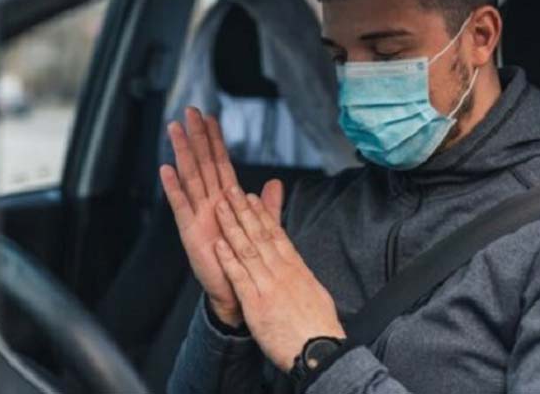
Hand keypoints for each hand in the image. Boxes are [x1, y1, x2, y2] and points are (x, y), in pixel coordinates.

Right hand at [160, 107, 283, 327]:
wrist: (236, 291)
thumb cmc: (244, 259)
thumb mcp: (262, 229)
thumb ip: (266, 206)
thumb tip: (275, 183)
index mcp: (226, 201)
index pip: (220, 163)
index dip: (216, 141)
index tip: (211, 117)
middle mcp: (209, 203)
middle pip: (202, 163)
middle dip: (196, 137)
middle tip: (190, 111)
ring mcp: (198, 216)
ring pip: (190, 177)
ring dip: (182, 152)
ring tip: (175, 129)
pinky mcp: (190, 232)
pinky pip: (181, 206)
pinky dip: (173, 188)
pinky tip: (165, 169)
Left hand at [212, 183, 344, 370]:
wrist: (320, 350)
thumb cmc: (318, 327)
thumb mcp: (316, 293)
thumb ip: (303, 276)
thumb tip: (299, 267)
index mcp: (297, 268)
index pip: (276, 234)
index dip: (261, 214)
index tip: (252, 198)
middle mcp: (282, 271)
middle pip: (260, 234)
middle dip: (243, 210)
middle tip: (231, 190)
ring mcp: (269, 285)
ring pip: (247, 249)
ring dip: (232, 226)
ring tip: (220, 207)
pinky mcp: (257, 304)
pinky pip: (240, 277)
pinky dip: (229, 258)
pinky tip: (219, 244)